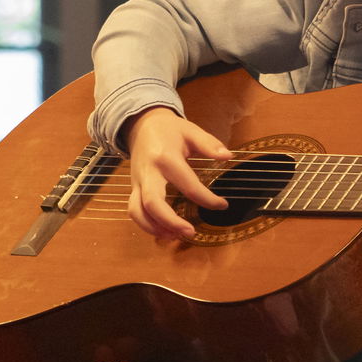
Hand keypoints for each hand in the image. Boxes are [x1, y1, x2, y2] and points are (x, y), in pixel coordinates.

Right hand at [124, 107, 233, 239]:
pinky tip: (164, 232)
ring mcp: (137, 182)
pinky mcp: (133, 188)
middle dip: (170, 221)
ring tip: (175, 236)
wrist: (141, 125)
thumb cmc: (169, 130)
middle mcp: (148, 172)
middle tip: (190, 232)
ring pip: (137, 211)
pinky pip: (134, 211)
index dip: (207, 199)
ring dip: (155, 228)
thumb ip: (209, 144)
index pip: (188, 184)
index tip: (222, 205)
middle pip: (152, 202)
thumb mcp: (190, 131)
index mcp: (165, 158)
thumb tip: (228, 156)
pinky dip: (146, 225)